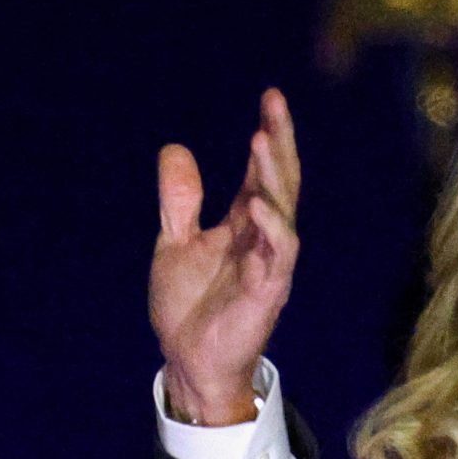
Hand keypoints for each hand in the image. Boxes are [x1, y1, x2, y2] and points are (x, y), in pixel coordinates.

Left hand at [151, 88, 300, 425]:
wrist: (187, 361)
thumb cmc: (189, 307)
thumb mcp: (174, 243)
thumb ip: (180, 201)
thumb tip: (174, 149)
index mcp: (243, 224)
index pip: (262, 172)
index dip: (269, 135)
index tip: (271, 97)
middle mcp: (262, 238)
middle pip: (280, 181)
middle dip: (280, 143)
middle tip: (275, 106)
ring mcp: (268, 263)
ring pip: (283, 211)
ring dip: (274, 177)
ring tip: (262, 140)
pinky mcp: (267, 291)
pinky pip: (278, 254)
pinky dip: (272, 228)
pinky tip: (258, 204)